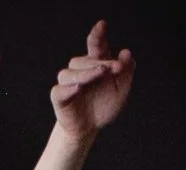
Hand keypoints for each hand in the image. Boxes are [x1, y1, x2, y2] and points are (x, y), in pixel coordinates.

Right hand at [52, 19, 134, 138]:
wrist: (89, 128)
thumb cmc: (103, 106)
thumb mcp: (120, 90)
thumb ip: (125, 72)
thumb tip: (126, 53)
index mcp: (95, 63)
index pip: (95, 45)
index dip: (97, 34)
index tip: (102, 25)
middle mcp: (79, 68)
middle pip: (88, 60)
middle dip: (102, 63)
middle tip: (116, 67)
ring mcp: (67, 81)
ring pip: (74, 72)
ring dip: (88, 72)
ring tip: (101, 72)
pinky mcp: (59, 96)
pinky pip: (61, 90)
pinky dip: (69, 88)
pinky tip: (79, 87)